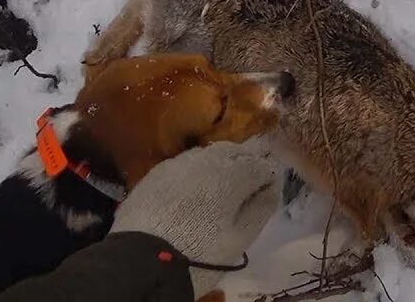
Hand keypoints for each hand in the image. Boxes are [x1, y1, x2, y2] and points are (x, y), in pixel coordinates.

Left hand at [111, 139, 279, 298]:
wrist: (142, 261)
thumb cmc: (200, 253)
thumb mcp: (240, 239)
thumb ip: (261, 208)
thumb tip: (273, 187)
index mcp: (233, 174)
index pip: (261, 166)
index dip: (266, 180)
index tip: (264, 195)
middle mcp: (207, 159)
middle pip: (234, 152)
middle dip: (244, 166)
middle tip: (243, 192)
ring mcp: (179, 162)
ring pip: (208, 155)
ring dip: (219, 166)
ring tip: (217, 192)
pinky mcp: (157, 171)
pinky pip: (184, 164)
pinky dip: (195, 173)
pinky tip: (192, 192)